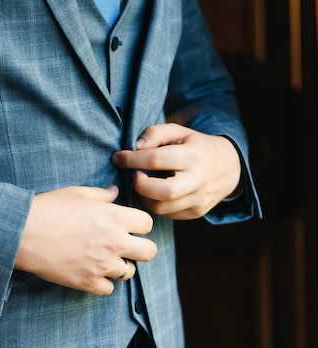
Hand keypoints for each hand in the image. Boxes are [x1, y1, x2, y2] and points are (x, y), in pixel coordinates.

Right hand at [14, 185, 156, 295]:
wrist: (23, 232)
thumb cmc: (49, 208)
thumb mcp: (78, 193)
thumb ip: (102, 195)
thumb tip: (115, 193)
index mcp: (116, 217)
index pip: (148, 224)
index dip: (140, 225)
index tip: (130, 226)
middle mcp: (115, 242)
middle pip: (149, 252)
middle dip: (141, 248)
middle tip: (128, 246)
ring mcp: (103, 265)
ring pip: (129, 272)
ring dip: (120, 266)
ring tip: (105, 259)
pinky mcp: (88, 282)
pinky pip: (109, 289)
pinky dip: (103, 283)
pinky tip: (92, 272)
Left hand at [112, 123, 241, 219]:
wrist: (229, 167)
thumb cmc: (195, 146)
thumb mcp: (179, 132)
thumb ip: (155, 133)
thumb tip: (136, 147)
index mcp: (193, 156)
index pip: (155, 159)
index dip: (131, 159)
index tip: (118, 158)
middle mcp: (198, 180)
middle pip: (161, 192)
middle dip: (140, 185)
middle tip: (136, 175)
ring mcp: (198, 200)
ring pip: (161, 208)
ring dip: (144, 197)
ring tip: (144, 184)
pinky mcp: (196, 213)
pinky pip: (167, 215)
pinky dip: (156, 205)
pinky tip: (155, 193)